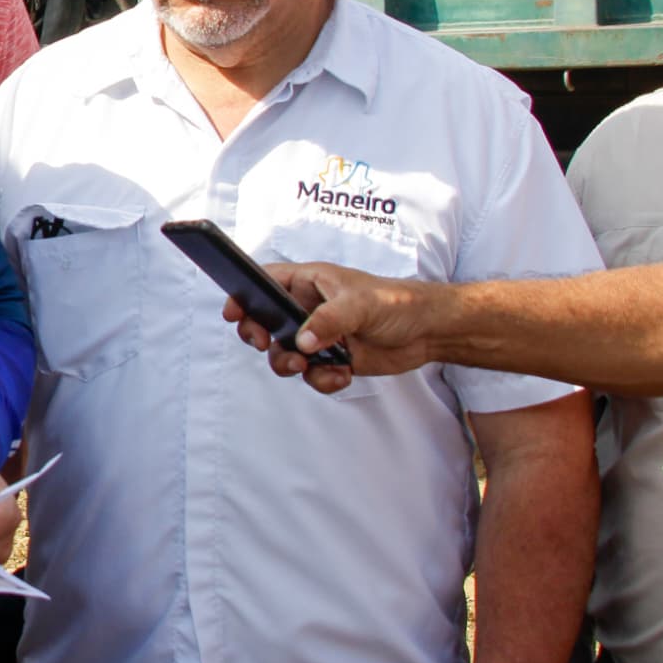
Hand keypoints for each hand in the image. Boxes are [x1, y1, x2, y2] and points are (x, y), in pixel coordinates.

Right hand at [221, 262, 443, 392]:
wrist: (428, 332)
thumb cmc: (398, 302)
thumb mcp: (362, 304)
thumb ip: (329, 320)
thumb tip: (302, 341)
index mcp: (310, 282)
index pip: (266, 282)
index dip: (245, 295)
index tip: (234, 313)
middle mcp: (308, 308)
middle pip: (265, 322)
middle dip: (262, 337)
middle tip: (268, 344)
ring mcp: (318, 335)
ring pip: (284, 353)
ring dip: (291, 364)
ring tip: (310, 367)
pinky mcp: (331, 359)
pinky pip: (311, 375)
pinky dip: (321, 380)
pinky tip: (343, 374)